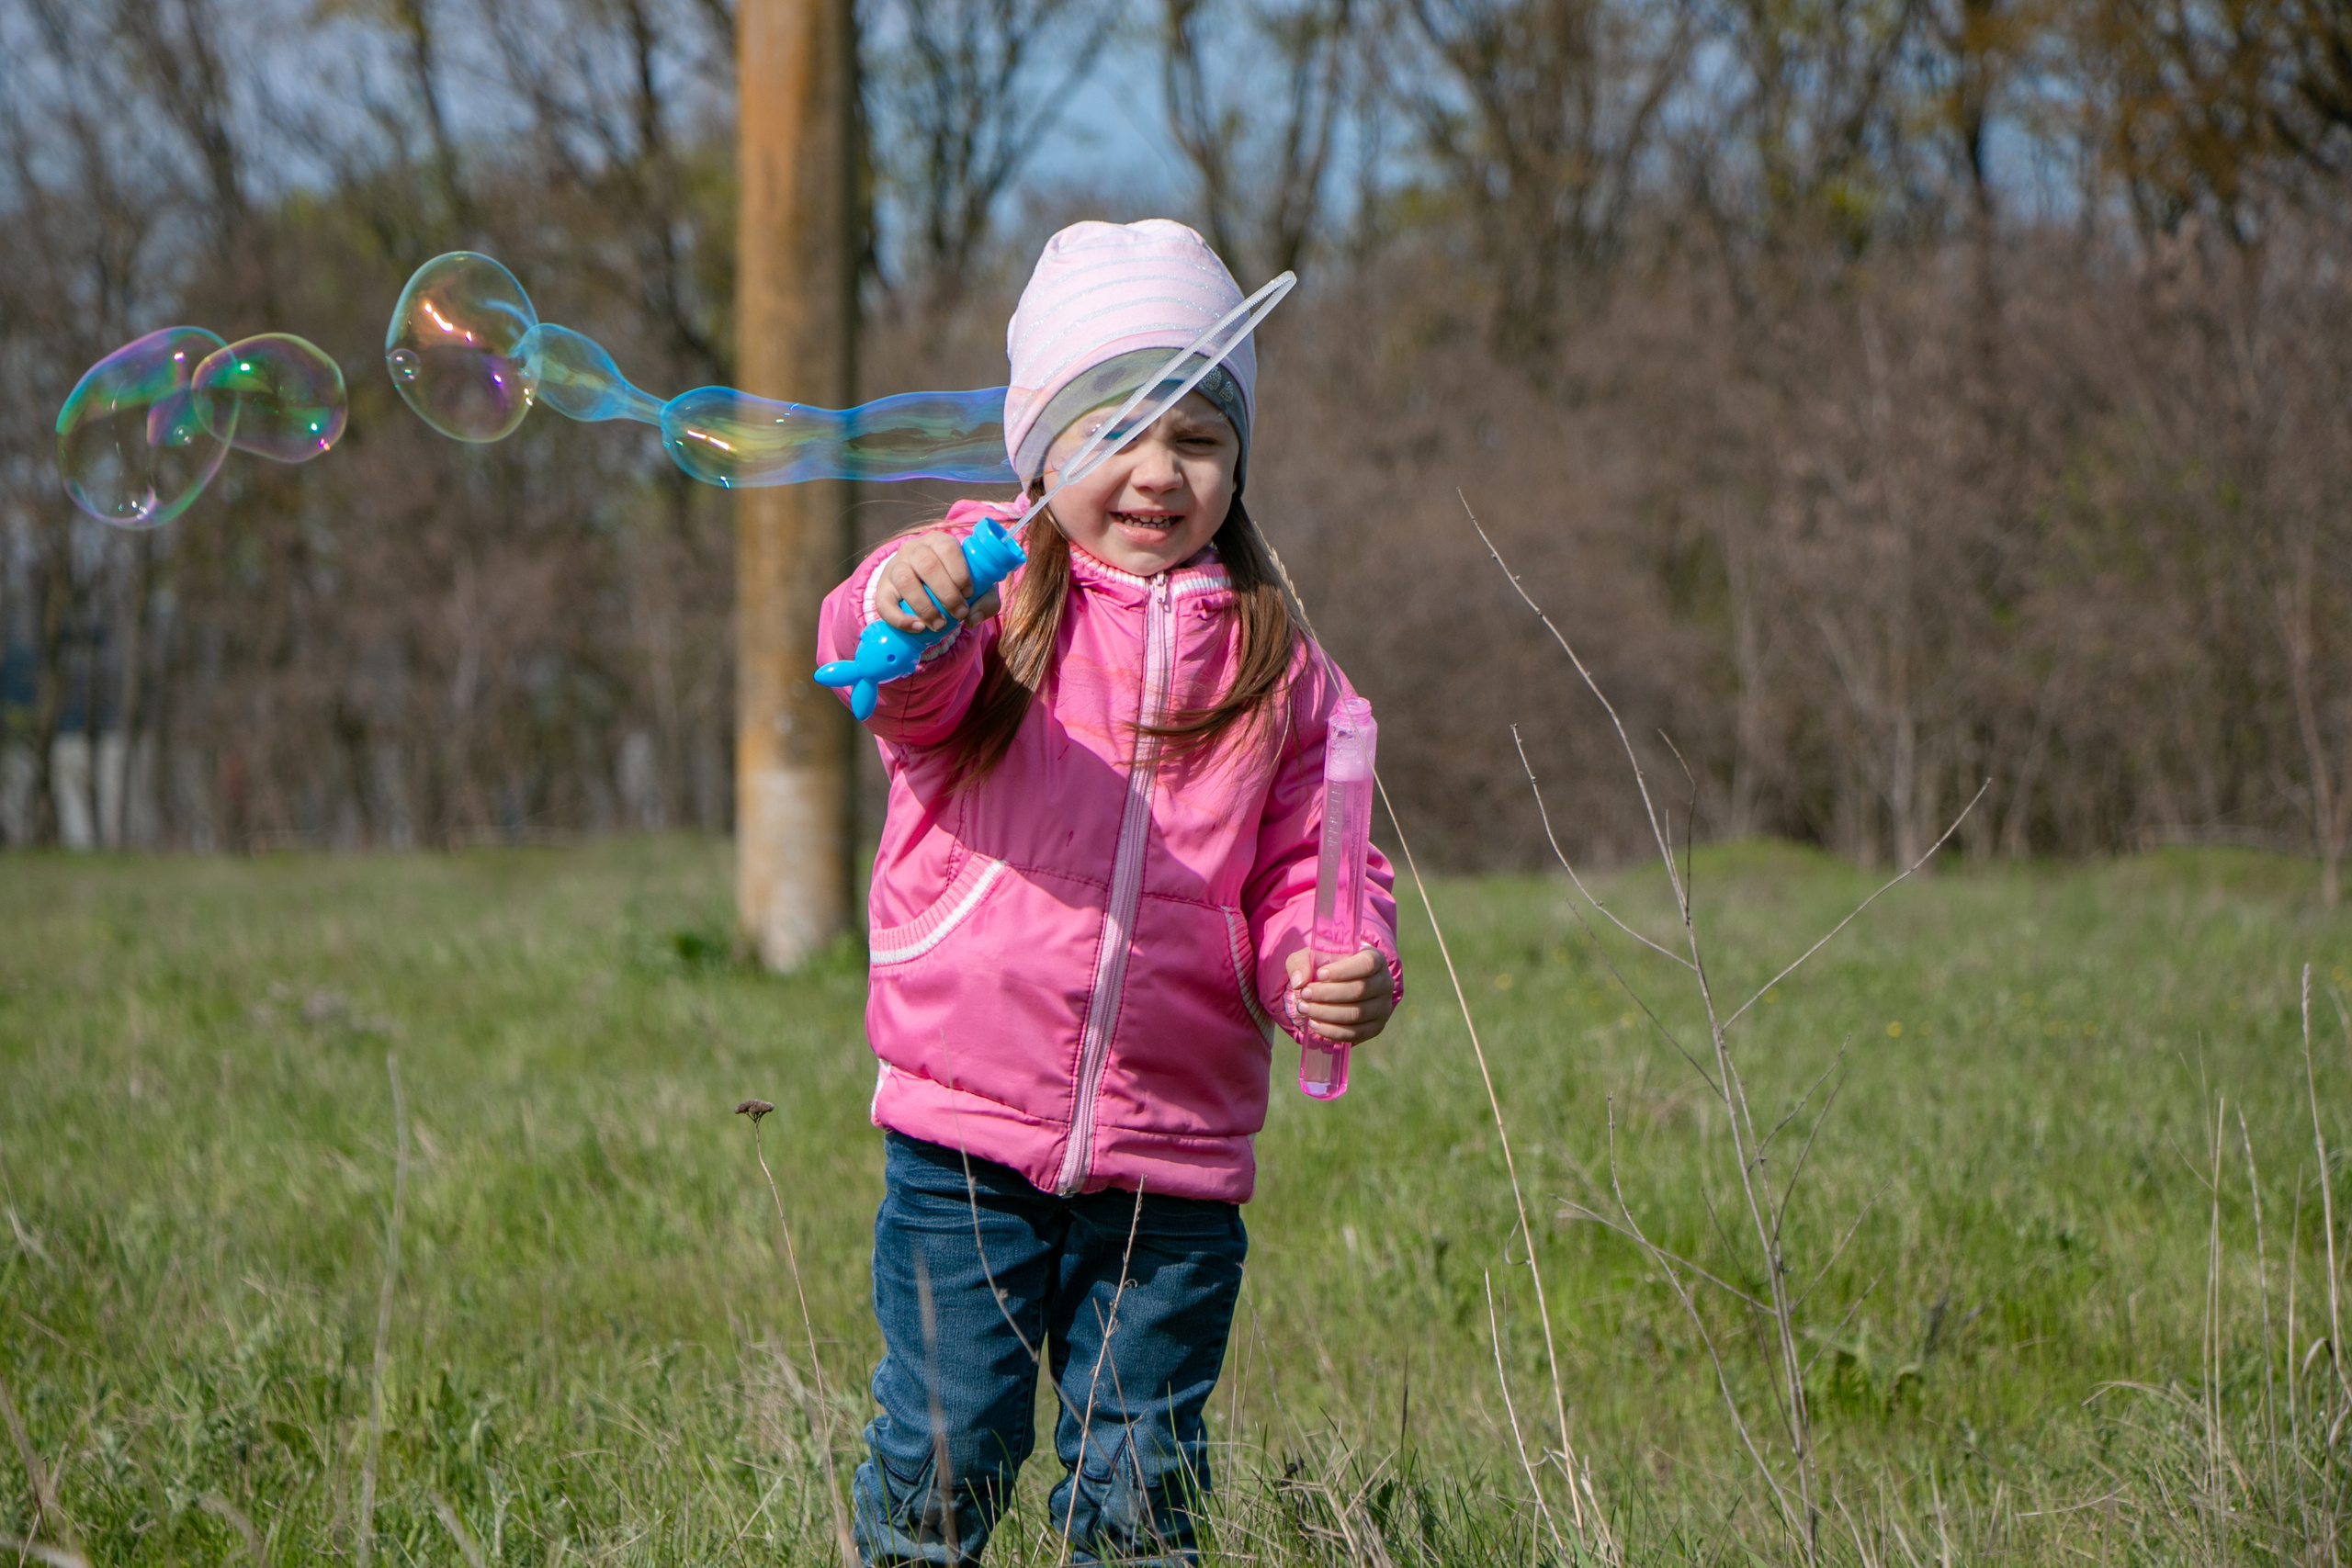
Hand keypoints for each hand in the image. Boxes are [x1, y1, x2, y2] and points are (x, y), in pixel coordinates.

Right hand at [875, 531, 1002, 633]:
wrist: (925, 587)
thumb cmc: (955, 584)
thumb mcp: (977, 588)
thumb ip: (985, 601)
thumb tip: (972, 618)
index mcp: (938, 541)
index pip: (947, 548)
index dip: (960, 573)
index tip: (969, 594)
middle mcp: (913, 549)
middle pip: (927, 565)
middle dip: (947, 594)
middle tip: (959, 614)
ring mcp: (895, 567)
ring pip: (905, 580)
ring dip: (925, 607)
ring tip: (940, 625)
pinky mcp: (882, 589)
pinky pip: (884, 603)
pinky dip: (901, 619)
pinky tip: (918, 627)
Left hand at [1283, 947, 1394, 1043]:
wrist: (1334, 988)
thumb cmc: (1325, 968)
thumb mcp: (1310, 958)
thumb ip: (1300, 963)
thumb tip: (1299, 982)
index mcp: (1375, 959)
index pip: (1367, 964)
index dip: (1343, 971)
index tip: (1319, 975)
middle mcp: (1384, 983)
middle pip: (1360, 990)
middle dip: (1328, 994)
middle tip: (1304, 994)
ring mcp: (1382, 1007)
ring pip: (1357, 1014)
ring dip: (1327, 1013)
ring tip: (1304, 1008)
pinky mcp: (1375, 1027)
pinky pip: (1356, 1033)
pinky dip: (1332, 1031)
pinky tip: (1314, 1024)